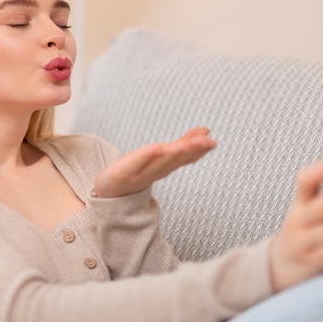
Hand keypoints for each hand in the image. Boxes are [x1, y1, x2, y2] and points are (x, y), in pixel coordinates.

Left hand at [94, 127, 216, 197]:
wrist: (110, 191)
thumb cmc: (137, 170)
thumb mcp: (161, 156)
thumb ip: (183, 143)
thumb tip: (206, 130)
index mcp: (166, 167)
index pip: (185, 158)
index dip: (199, 150)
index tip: (212, 142)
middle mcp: (156, 171)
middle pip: (175, 160)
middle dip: (191, 151)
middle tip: (207, 142)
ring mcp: (139, 174)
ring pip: (159, 163)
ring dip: (174, 154)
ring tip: (186, 144)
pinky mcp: (122, 174)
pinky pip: (135, 165)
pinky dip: (146, 158)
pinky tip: (156, 148)